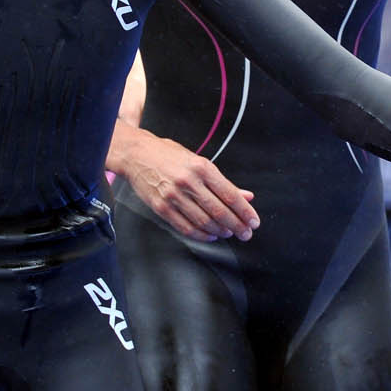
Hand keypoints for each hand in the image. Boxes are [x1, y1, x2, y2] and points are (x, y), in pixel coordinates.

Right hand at [108, 123, 257, 241]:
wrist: (137, 154)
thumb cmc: (170, 155)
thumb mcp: (199, 161)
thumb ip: (223, 182)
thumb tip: (247, 196)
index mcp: (202, 168)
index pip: (230, 195)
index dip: (245, 211)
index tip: (254, 221)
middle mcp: (189, 182)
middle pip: (219, 211)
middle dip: (237, 226)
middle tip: (246, 234)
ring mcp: (174, 196)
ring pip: (204, 222)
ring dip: (220, 231)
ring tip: (229, 233)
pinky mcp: (162, 207)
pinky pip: (186, 227)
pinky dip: (201, 235)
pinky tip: (210, 235)